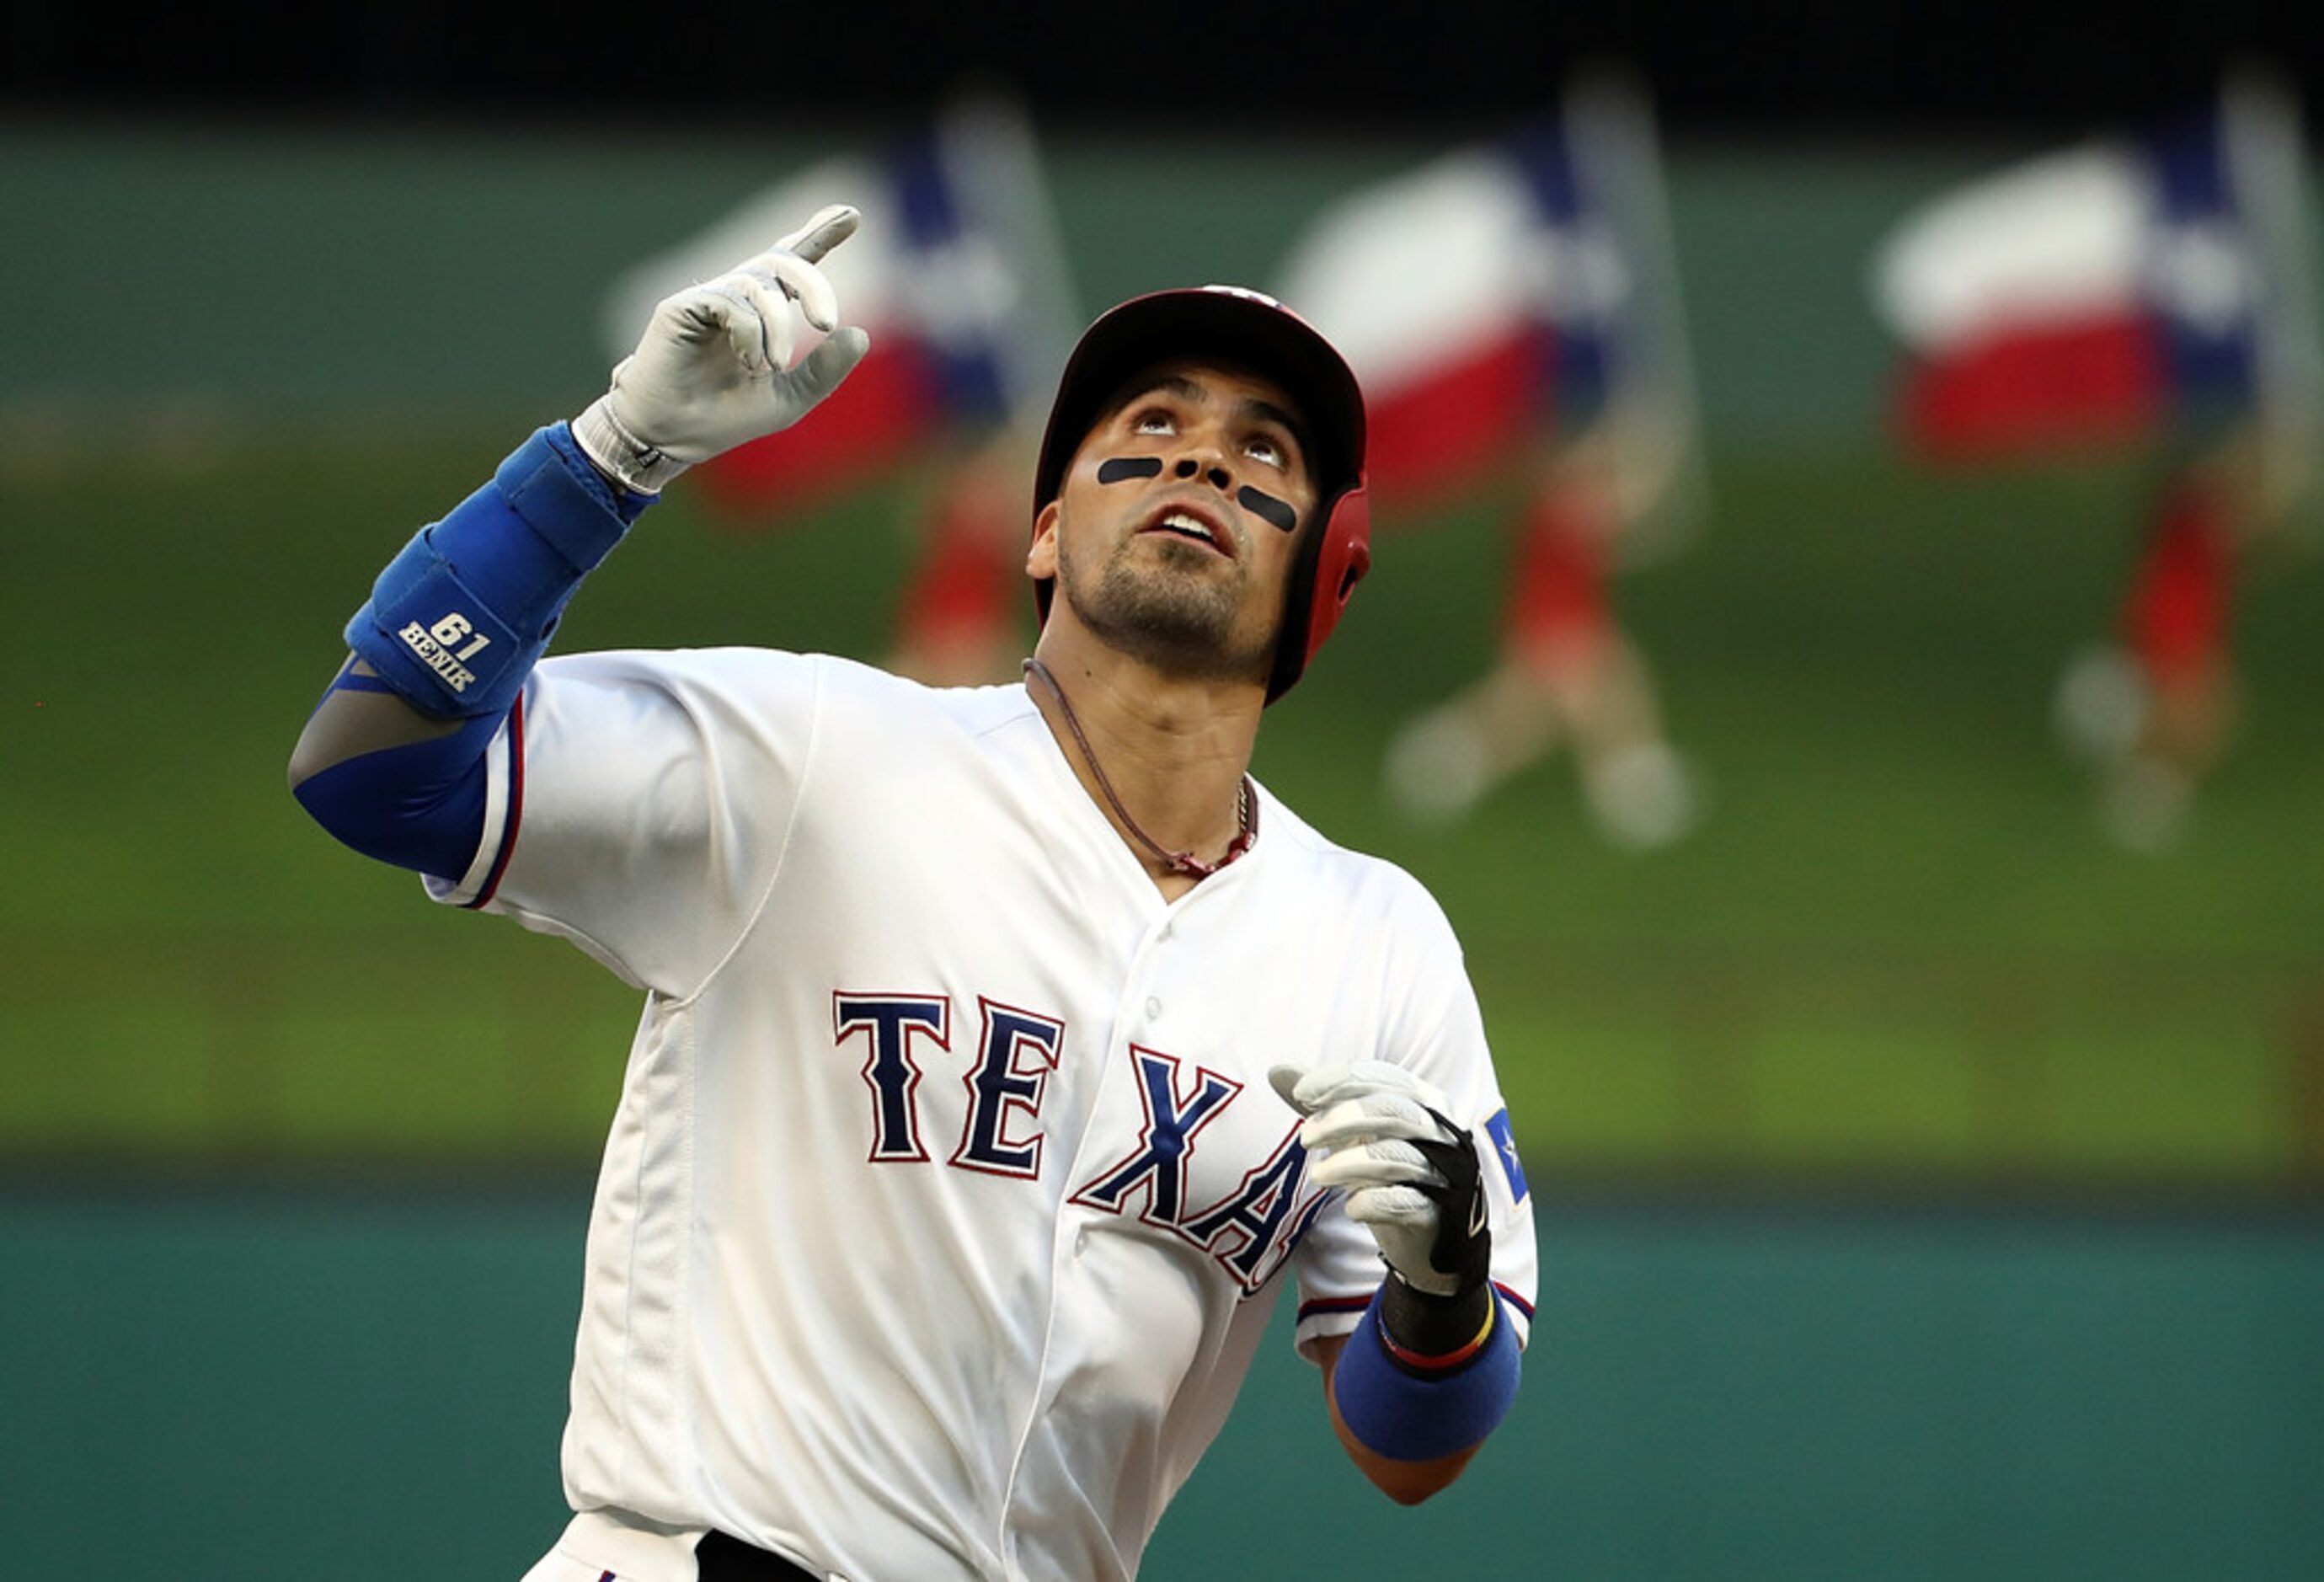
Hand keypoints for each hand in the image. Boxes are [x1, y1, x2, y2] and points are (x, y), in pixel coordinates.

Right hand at [573, 203, 872, 492]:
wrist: (671, 438)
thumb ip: (824, 371)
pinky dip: (749, 332)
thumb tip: (860, 334)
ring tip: (773, 366)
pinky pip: (731, 302)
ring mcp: (708, 299)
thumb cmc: (721, 419)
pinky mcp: (682, 307)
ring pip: (759, 285)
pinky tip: (747, 362)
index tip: (852, 214)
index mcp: (761, 314)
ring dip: (777, 328)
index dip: (820, 235)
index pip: (792, 266)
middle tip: (825, 323)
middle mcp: (735, 298)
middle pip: (782, 262)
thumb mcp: (788, 399)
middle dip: (812, 285)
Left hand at [1270, 1061, 1488, 1297]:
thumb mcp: (1356, 1130)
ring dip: (1349, 1163)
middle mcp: (1440, 1130)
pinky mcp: (1440, 1212)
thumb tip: (1276, 1071)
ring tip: (1317, 1176)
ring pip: (1397, 1156)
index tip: (1300, 1092)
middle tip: (1303, 1138)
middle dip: (1343, 1118)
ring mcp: (1444, 1171)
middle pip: (1393, 1110)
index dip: (1340, 1080)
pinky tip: (1352, 1208)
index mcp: (1422, 1100)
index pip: (1383, 1076)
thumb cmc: (1389, 1168)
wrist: (1429, 1233)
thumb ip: (1323, 1101)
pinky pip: (1407, 1203)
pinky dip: (1374, 1203)